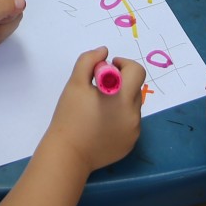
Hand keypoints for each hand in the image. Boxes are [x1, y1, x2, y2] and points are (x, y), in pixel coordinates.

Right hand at [39, 47, 144, 173]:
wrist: (68, 153)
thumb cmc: (70, 116)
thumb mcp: (75, 83)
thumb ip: (89, 61)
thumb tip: (104, 52)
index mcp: (123, 97)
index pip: (137, 71)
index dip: (123, 65)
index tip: (107, 69)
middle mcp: (134, 114)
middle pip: (135, 88)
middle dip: (120, 83)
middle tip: (99, 89)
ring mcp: (134, 131)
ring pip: (132, 107)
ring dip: (120, 101)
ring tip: (98, 109)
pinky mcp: (130, 144)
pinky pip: (130, 124)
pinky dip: (120, 119)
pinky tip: (101, 125)